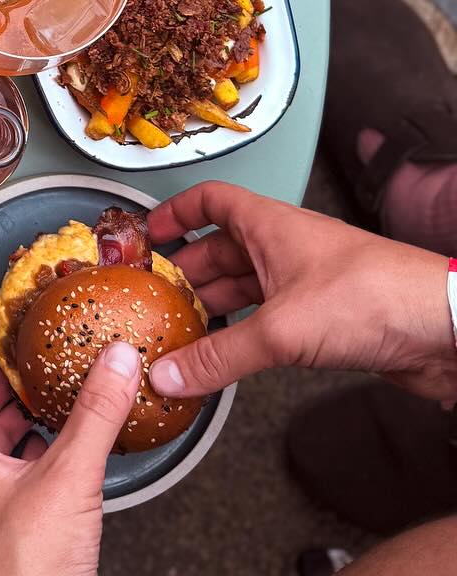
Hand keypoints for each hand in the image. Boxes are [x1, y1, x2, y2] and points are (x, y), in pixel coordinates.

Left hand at [0, 343, 142, 575]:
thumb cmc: (31, 571)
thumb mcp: (69, 474)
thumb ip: (95, 412)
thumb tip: (114, 361)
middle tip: (8, 385)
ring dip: (2, 441)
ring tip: (36, 422)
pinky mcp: (3, 559)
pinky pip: (3, 503)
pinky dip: (22, 477)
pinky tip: (55, 474)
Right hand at [148, 183, 456, 403]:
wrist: (443, 328)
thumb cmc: (376, 297)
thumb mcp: (283, 329)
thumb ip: (220, 357)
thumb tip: (170, 374)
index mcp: (272, 226)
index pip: (212, 201)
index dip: (177, 212)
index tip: (149, 234)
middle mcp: (287, 250)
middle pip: (223, 251)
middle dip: (188, 275)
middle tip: (155, 299)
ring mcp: (307, 284)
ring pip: (246, 290)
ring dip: (215, 310)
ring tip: (181, 334)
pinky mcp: (325, 320)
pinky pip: (270, 323)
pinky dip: (244, 338)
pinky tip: (228, 360)